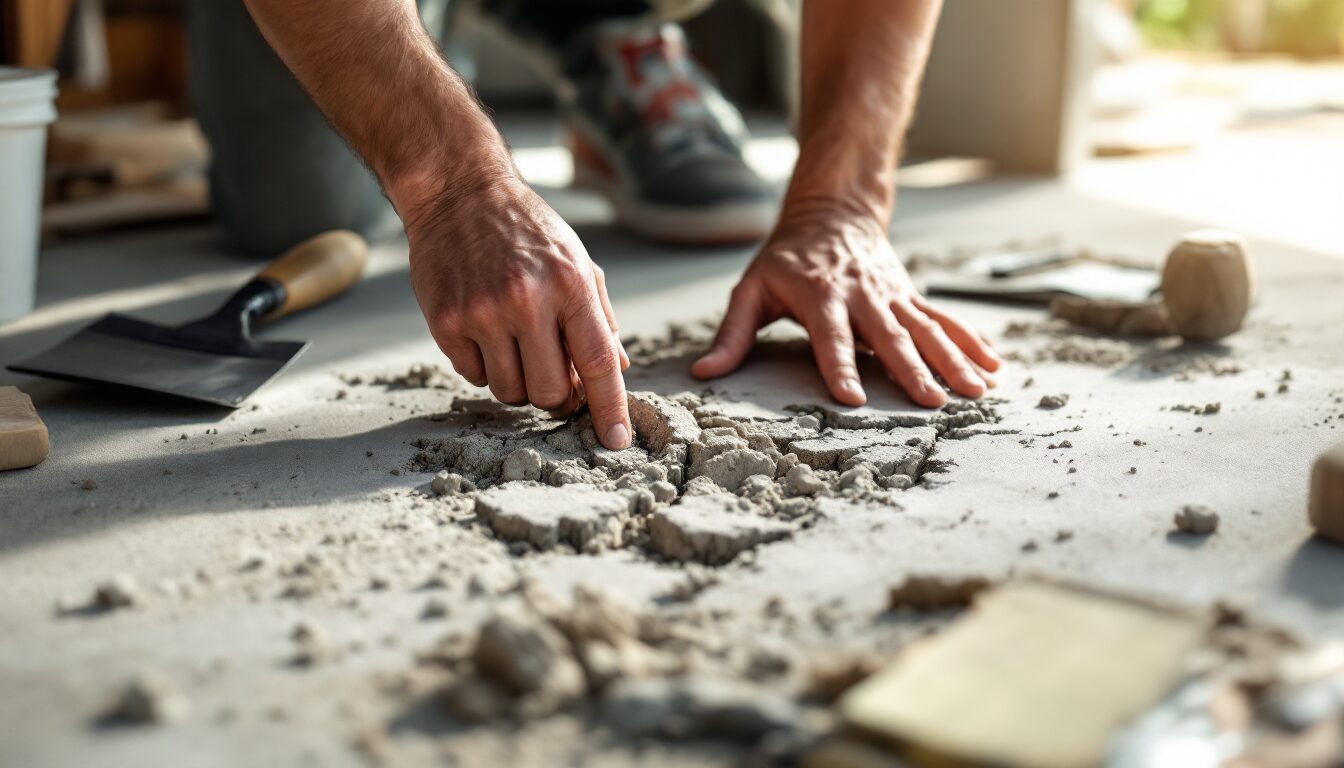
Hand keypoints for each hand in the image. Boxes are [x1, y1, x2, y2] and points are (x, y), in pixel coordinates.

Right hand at [405, 175, 631, 448]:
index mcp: (570, 284)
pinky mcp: (447, 322)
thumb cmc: (527, 230)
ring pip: (511, 392)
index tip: (616, 440)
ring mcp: (483, 312)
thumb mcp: (577, 261)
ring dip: (519, 382)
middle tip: (554, 378)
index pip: (598, 362)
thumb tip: (619, 370)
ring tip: (517, 344)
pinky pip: (475, 377)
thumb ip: (600, 317)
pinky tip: (486, 331)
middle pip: (551, 392)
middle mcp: (528, 300)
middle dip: (557, 397)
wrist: (459, 192)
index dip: (609, 407)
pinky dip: (486, 366)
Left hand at [691, 210, 999, 407]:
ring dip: (953, 359)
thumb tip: (704, 374)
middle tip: (932, 401)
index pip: (830, 336)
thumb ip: (730, 334)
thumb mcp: (751, 289)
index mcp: (819, 294)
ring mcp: (892, 294)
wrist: (832, 212)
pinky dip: (970, 342)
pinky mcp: (910, 295)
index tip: (854, 398)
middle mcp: (862, 294)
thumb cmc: (784, 259)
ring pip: (926, 328)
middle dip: (912, 368)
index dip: (839, 366)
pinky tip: (993, 367)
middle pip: (889, 335)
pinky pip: (944, 320)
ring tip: (976, 390)